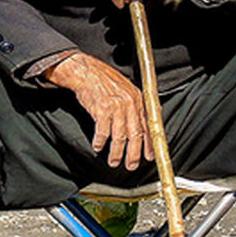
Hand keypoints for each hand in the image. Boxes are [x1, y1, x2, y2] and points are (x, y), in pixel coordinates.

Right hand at [43, 52, 154, 169]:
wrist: (86, 71)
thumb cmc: (104, 80)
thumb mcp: (127, 89)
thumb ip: (136, 105)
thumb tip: (146, 120)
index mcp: (138, 99)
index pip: (147, 125)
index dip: (148, 144)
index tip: (149, 156)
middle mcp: (130, 103)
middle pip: (135, 134)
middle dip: (134, 153)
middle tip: (131, 165)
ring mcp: (116, 107)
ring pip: (120, 136)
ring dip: (116, 152)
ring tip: (114, 161)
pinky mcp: (102, 110)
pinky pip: (103, 132)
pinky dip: (100, 142)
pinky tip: (98, 147)